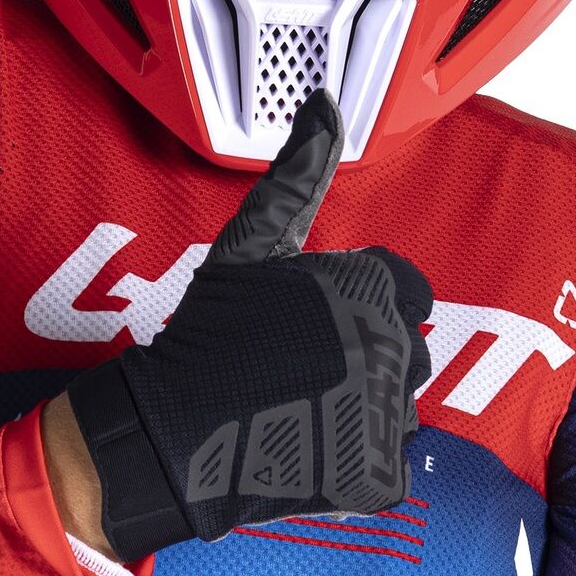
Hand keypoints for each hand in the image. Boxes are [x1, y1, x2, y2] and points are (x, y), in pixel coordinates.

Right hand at [64, 90, 432, 561]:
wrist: (170, 428)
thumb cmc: (208, 333)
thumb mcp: (249, 244)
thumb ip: (298, 175)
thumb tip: (325, 103)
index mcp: (374, 286)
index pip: (403, 296)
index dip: (357, 313)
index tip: (309, 333)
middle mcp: (392, 345)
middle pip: (405, 356)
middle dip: (362, 366)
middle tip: (297, 377)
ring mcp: (387, 413)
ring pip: (398, 414)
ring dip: (360, 418)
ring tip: (298, 414)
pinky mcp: (377, 472)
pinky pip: (388, 471)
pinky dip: (353, 471)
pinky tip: (306, 453)